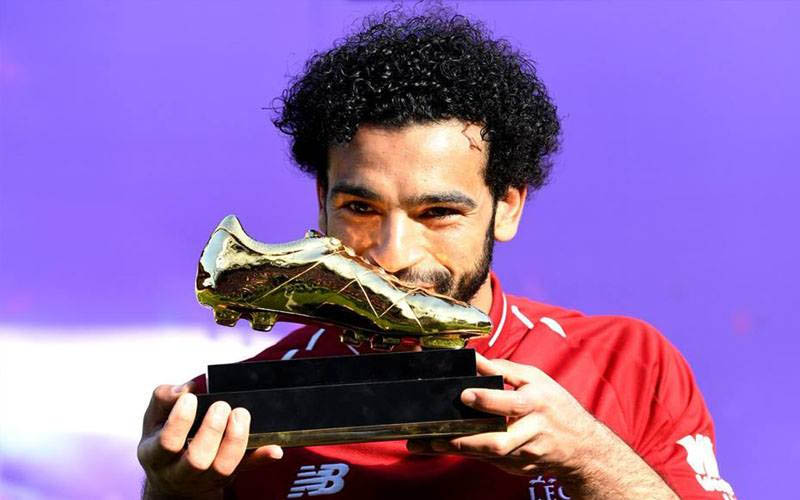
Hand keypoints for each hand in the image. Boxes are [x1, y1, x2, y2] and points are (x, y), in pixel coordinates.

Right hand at [137, 383, 283, 498]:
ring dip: (236, 440)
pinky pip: (247, 470)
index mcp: (156, 455)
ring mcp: (206, 478)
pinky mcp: (228, 477)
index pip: (167, 442)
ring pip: (223, 468)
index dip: (180, 420)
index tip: (191, 398)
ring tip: (240, 414)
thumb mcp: (154, 419)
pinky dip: (261, 458)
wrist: (172, 480)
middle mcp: (180, 472)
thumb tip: (186, 388)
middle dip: (213, 430)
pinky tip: (274, 448)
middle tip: (222, 406)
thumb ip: (164, 399)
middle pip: (197, 460)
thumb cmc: (164, 438)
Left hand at [407, 354, 597, 478]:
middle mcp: (533, 430)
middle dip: (467, 440)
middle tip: (438, 435)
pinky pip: (491, 462)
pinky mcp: (521, 468)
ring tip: (430, 444)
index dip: (488, 400)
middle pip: (499, 440)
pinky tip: (449, 448)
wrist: (581, 446)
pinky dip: (471, 455)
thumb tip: (473, 358)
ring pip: (490, 455)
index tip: (465, 396)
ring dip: (459, 450)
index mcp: (537, 402)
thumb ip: (503, 369)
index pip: (512, 403)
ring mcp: (527, 454)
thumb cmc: (554, 405)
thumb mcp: (535, 379)